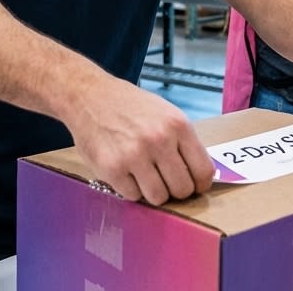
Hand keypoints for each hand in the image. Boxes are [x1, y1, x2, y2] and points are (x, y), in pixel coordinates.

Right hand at [62, 76, 213, 204]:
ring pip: (158, 198)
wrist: (89, 95)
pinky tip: (124, 170)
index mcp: (177, 125)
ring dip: (152, 191)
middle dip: (175, 190)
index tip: (193, 186)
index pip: (203, 172)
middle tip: (164, 180)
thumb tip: (200, 176)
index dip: (199, 185)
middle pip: (182, 189)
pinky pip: (132, 196)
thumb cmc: (129, 106)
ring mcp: (134, 155)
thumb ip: (183, 142)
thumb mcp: (165, 113)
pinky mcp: (112, 168)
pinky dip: (129, 188)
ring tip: (143, 175)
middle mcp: (158, 139)